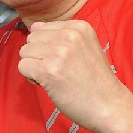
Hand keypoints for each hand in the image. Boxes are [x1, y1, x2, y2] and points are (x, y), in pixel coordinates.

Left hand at [17, 20, 131, 132]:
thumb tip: (34, 27)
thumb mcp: (85, 47)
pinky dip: (30, 78)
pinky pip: (22, 66)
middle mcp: (69, 35)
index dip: (46, 47)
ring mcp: (59, 52)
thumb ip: (61, 36)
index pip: (41, 28)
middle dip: (37, 56)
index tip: (62, 60)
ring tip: (53, 77)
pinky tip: (47, 84)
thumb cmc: (95, 81)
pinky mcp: (48, 70)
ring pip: (24, 52)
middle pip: (31, 39)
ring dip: (33, 67)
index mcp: (79, 26)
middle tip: (56, 71)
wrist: (109, 106)